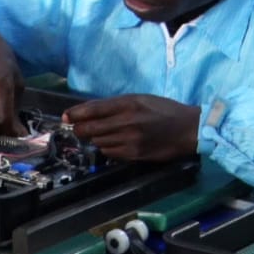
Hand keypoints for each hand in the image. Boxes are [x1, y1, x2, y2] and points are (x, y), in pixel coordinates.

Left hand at [63, 95, 199, 162]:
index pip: (94, 109)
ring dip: (95, 139)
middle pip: (91, 128)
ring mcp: (130, 140)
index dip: (76, 114)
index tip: (65, 117)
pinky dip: (107, 148)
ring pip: (99, 142)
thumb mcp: (140, 99)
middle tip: (76, 128)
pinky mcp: (135, 155)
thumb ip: (116, 105)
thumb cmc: (163, 110)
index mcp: (128, 103)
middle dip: (80, 129)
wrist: (187, 129)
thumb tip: (90, 111)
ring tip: (99, 134)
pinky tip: (113, 143)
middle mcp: (127, 122)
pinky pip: (110, 153)